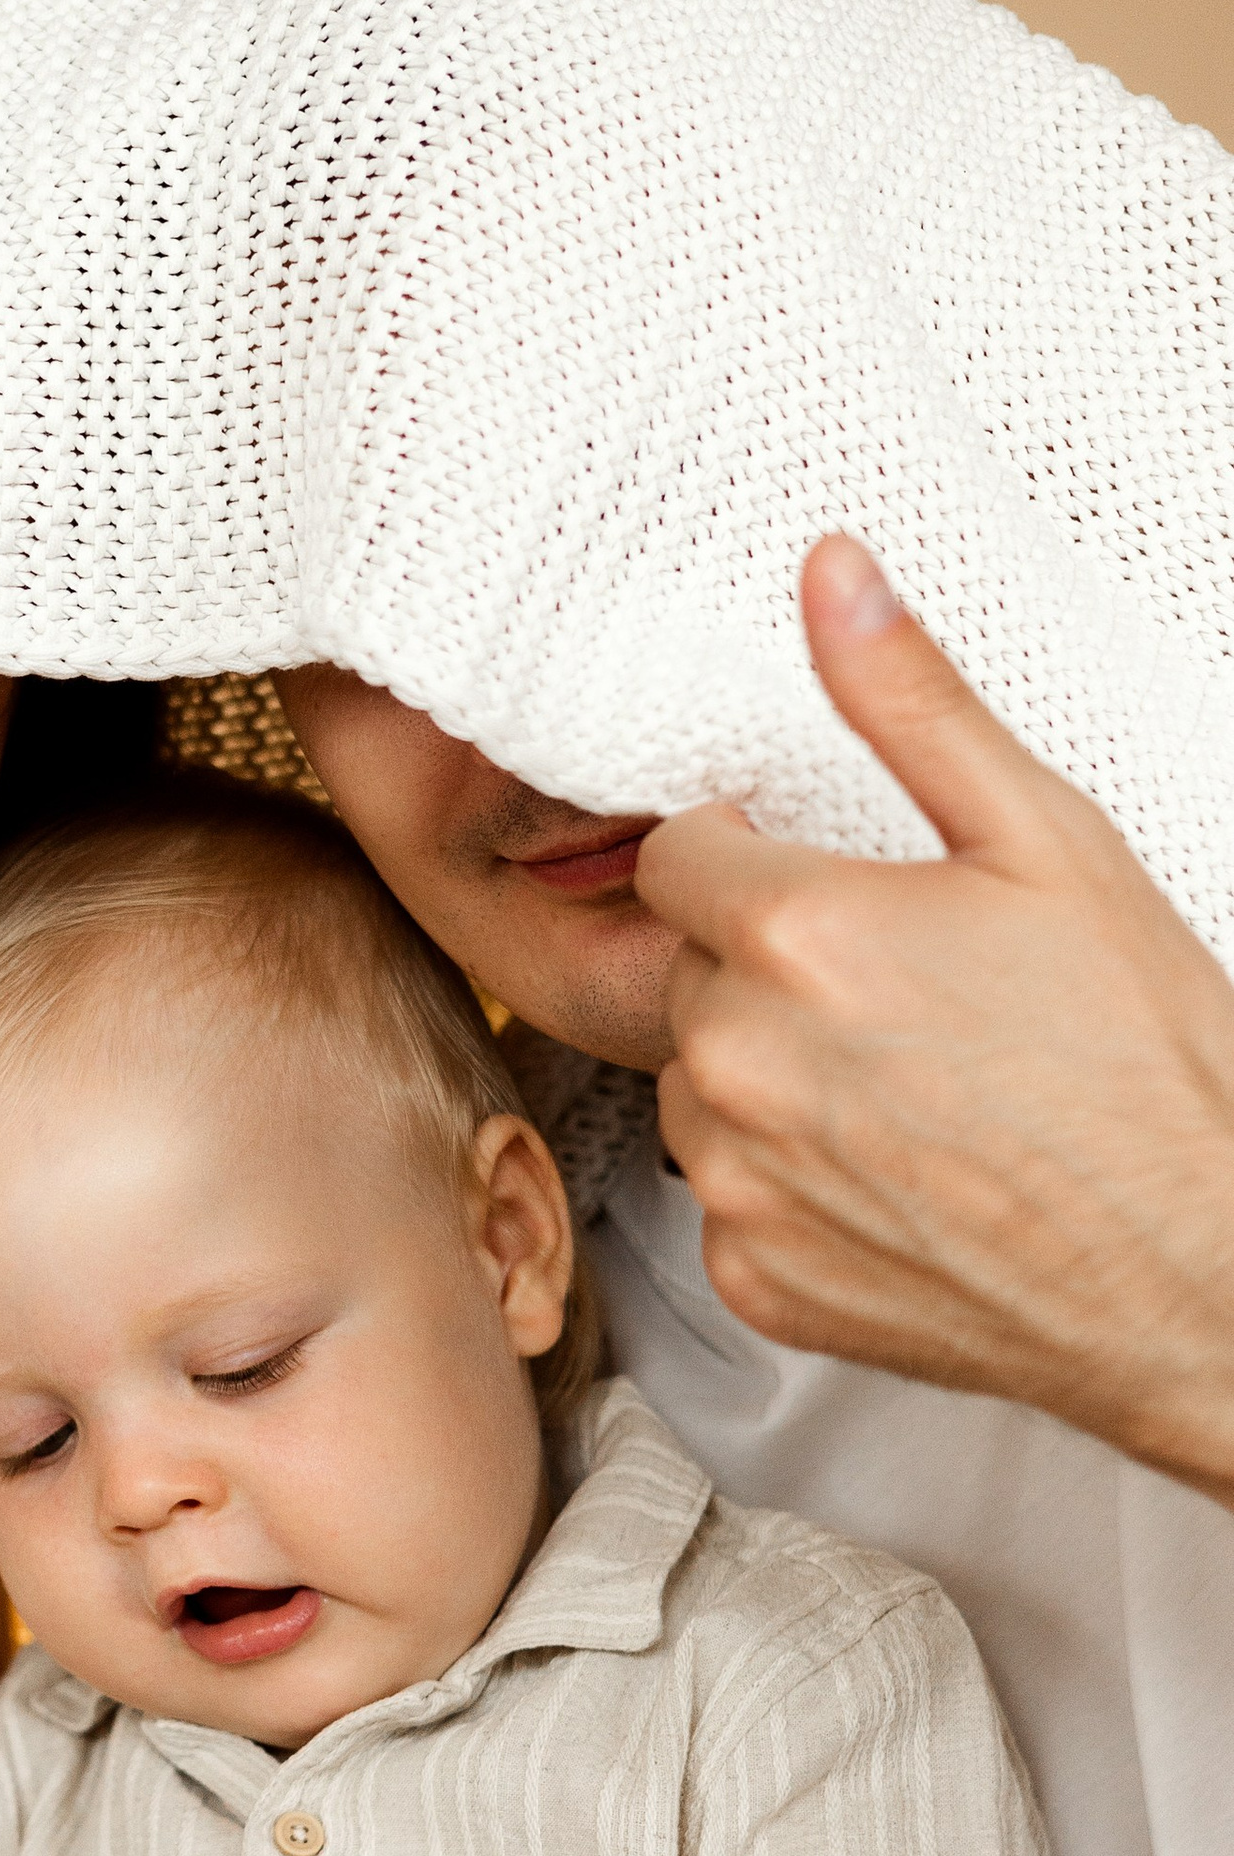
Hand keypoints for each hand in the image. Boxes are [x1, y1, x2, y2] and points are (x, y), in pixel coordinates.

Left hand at [639, 534, 1233, 1508]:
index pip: (674, 857)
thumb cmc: (1147, 1059)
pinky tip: (898, 1175)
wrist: (1198, 1266)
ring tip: (904, 1088)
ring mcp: (739, 1181)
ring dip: (768, 1078)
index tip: (824, 887)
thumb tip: (831, 575)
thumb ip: (912, 703)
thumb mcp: (1049, 841)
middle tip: (900, 994)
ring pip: (698, 1089)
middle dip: (767, 969)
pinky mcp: (755, 1279)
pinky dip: (791, 1187)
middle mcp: (738, 1059)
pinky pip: (732, 1201)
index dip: (750, 862)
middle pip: (690, 973)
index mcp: (793, 932)